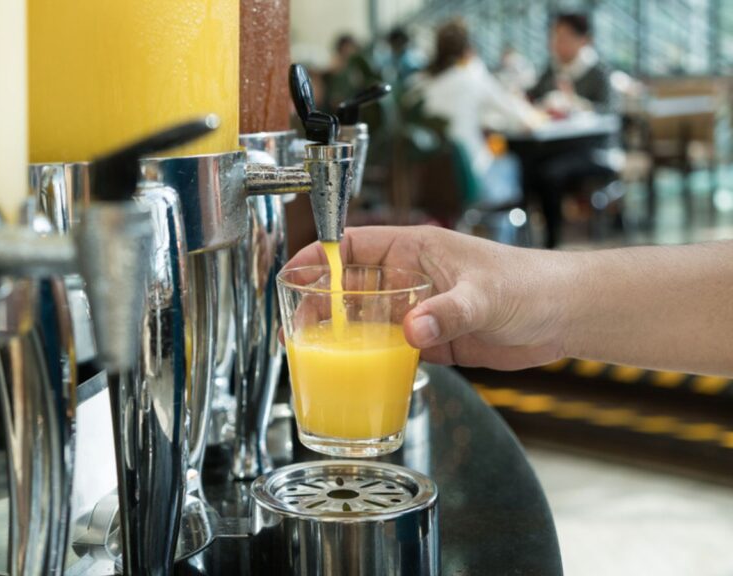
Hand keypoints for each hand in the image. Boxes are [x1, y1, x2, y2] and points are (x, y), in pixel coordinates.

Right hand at [285, 226, 571, 370]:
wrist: (566, 315)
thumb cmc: (532, 284)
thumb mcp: (485, 295)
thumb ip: (448, 312)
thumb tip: (411, 331)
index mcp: (417, 250)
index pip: (355, 246)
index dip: (321, 256)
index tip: (293, 271)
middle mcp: (412, 278)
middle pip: (352, 285)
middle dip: (321, 300)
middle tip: (295, 320)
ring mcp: (421, 309)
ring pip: (368, 318)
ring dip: (342, 331)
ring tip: (311, 347)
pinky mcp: (434, 338)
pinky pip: (391, 346)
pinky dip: (370, 356)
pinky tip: (353, 368)